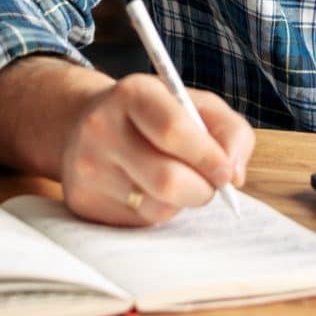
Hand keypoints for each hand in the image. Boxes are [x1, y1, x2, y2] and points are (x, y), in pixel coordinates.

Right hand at [55, 72, 255, 227]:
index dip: (208, 157)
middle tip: (210, 185)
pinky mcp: (83, 202)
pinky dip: (156, 210)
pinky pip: (139, 222)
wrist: (81, 123)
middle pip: (167, 180)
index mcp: (132, 94)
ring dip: (181, 202)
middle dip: (202, 190)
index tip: (225, 171)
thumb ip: (230, 131)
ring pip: (157, 207)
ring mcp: (87, 169)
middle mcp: (101, 128)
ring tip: (174, 181)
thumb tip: (234, 176)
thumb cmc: (154, 115)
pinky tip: (145, 189)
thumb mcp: (194, 104)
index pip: (174, 131)